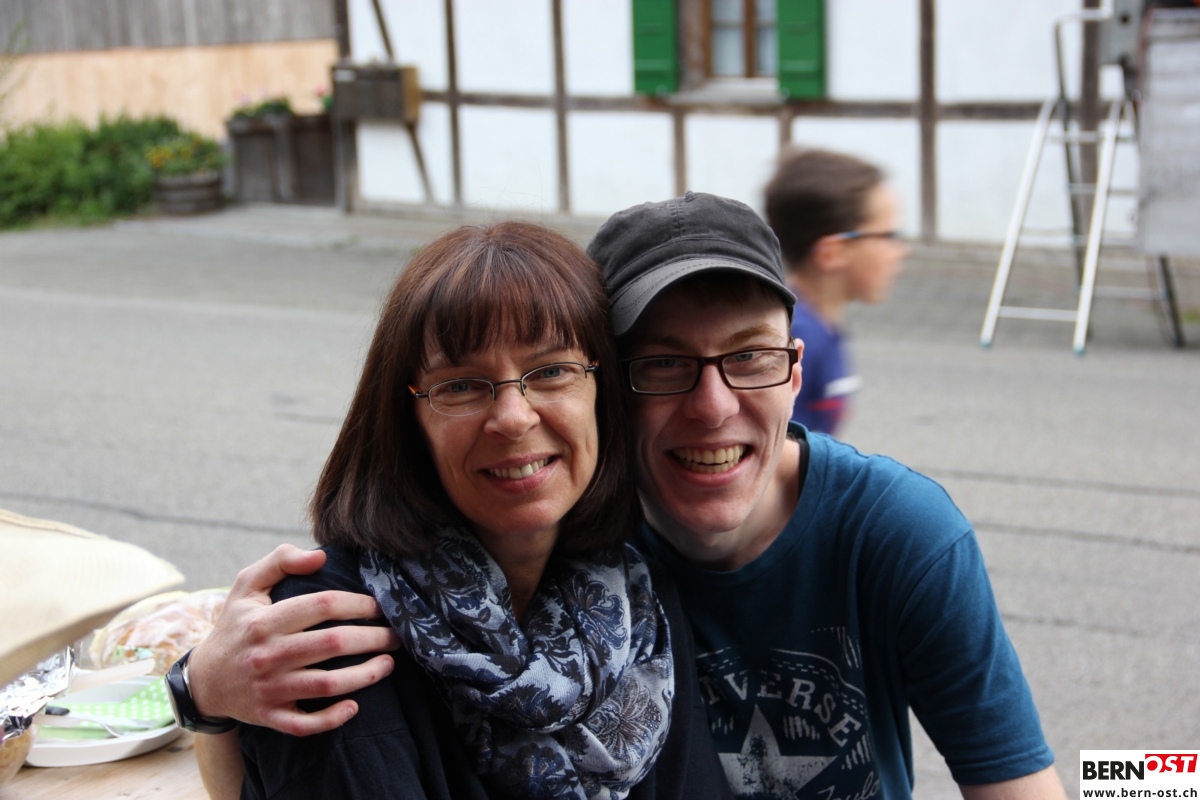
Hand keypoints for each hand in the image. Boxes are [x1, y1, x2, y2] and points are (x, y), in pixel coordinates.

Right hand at [186, 544, 398, 735]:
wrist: (203, 680)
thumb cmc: (235, 626)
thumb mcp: (247, 586)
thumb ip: (280, 561)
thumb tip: (321, 556)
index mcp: (265, 620)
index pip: (323, 605)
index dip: (359, 604)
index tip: (381, 606)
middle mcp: (268, 655)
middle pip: (332, 644)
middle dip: (373, 638)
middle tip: (396, 635)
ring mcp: (269, 689)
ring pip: (326, 685)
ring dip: (364, 676)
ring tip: (388, 664)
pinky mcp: (270, 716)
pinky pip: (305, 724)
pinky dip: (332, 719)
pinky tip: (355, 707)